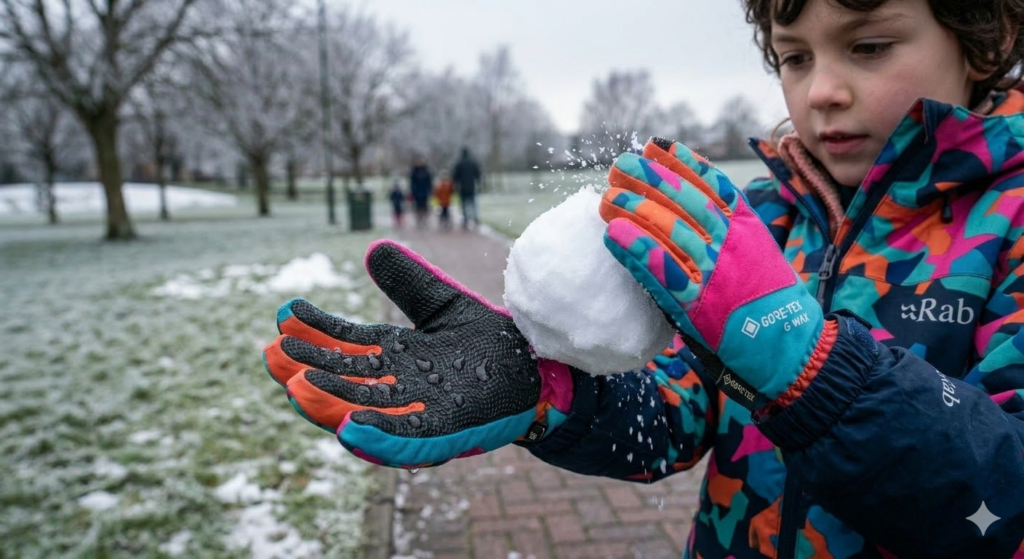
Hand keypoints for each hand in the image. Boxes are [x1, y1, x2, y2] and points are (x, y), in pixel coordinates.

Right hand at [262, 240, 572, 467]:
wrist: (539, 366)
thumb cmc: (491, 340)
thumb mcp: (443, 304)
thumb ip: (409, 283)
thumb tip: (374, 248)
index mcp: (400, 356)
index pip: (349, 344)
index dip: (316, 332)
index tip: (283, 316)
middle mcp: (403, 387)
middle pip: (346, 381)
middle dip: (309, 372)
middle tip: (271, 358)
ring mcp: (423, 412)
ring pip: (367, 412)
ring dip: (332, 404)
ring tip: (296, 390)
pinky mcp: (449, 431)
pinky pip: (409, 440)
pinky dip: (379, 437)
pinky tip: (350, 429)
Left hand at [599, 138, 836, 410]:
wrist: (793, 347)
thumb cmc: (769, 299)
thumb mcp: (759, 251)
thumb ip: (731, 228)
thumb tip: (694, 204)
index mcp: (748, 227)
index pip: (711, 184)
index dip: (681, 162)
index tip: (655, 145)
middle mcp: (732, 243)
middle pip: (685, 201)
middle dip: (651, 179)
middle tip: (620, 166)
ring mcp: (715, 272)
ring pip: (670, 230)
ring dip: (635, 210)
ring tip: (608, 197)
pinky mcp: (699, 304)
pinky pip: (662, 271)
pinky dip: (636, 250)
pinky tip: (613, 234)